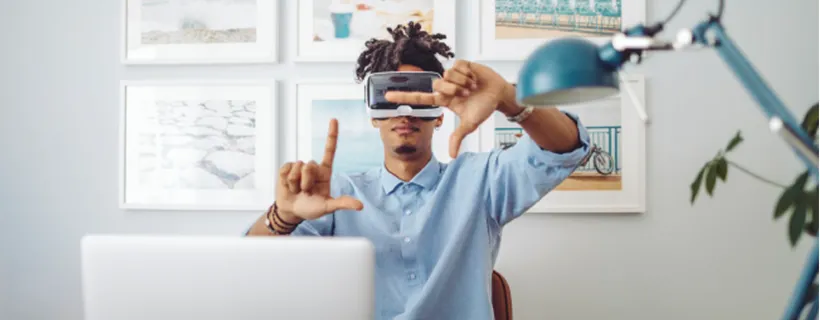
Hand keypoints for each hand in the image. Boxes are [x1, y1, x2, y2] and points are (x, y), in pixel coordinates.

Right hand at [275, 119, 363, 221]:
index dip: (332, 134)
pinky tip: (289, 186)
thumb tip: (360, 206)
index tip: (334, 119)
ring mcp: (299, 167)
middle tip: (306, 192)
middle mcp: (313, 167)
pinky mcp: (286, 169)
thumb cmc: (311, 208)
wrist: (291, 211)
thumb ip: (342, 203)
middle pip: (310, 164)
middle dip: (306, 181)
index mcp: (324, 172)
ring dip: (296, 183)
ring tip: (298, 190)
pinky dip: (287, 181)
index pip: (330, 150)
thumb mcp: (328, 207)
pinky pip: (287, 169)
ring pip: (298, 167)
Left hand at [384, 60, 512, 157]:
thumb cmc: (484, 108)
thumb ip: (458, 137)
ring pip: (448, 75)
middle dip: (453, 90)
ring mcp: (453, 75)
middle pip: (437, 84)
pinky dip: (467, 74)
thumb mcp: (470, 124)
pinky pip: (457, 66)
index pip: (420, 98)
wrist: (500, 95)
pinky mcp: (462, 65)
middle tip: (467, 94)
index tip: (387, 96)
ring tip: (473, 87)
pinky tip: (474, 77)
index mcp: (444, 100)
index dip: (404, 97)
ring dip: (463, 82)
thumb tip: (452, 156)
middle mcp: (446, 87)